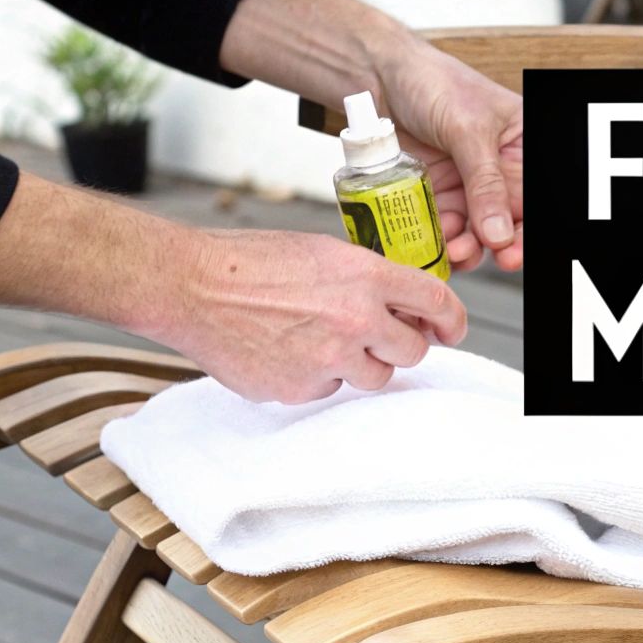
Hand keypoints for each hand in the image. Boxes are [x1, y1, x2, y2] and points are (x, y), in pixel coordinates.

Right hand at [161, 229, 469, 402]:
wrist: (192, 287)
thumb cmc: (248, 262)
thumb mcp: (322, 252)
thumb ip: (366, 279)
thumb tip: (398, 304)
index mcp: (365, 276)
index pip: (435, 302)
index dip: (451, 319)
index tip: (450, 328)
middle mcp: (355, 319)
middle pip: (413, 350)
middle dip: (400, 344)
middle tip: (377, 336)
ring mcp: (329, 359)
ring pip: (374, 377)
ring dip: (358, 363)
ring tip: (318, 338)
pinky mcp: (301, 390)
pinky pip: (328, 391)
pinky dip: (316, 377)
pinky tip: (287, 351)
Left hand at [373, 35, 522, 272]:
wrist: (377, 76)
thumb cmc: (433, 83)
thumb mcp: (467, 129)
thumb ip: (485, 182)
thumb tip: (499, 231)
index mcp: (520, 147)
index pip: (530, 196)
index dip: (525, 227)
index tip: (512, 250)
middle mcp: (497, 170)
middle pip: (507, 220)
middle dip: (498, 244)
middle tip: (486, 257)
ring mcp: (466, 185)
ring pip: (475, 231)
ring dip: (466, 246)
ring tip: (452, 249)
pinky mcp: (436, 194)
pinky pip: (443, 227)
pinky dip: (439, 240)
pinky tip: (433, 243)